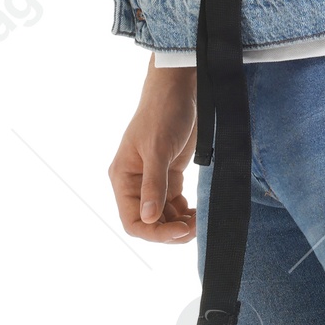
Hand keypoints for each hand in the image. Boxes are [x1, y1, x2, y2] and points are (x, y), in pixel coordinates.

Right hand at [108, 62, 197, 240]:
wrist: (179, 90)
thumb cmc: (162, 114)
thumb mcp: (158, 150)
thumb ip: (153, 186)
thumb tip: (148, 219)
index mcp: (123, 178)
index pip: (133, 221)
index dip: (154, 233)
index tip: (179, 231)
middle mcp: (135, 183)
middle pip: (150, 223)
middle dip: (171, 230)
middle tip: (196, 228)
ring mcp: (153, 180)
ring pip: (165, 216)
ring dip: (182, 223)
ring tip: (201, 220)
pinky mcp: (170, 175)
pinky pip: (175, 204)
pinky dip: (187, 212)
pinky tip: (199, 212)